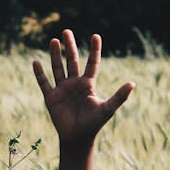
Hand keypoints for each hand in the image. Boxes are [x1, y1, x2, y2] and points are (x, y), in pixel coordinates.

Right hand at [33, 29, 134, 148]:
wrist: (78, 138)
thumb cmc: (94, 124)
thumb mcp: (107, 109)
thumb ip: (119, 96)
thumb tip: (133, 83)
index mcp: (88, 84)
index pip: (92, 63)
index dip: (94, 50)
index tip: (96, 36)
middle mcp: (75, 83)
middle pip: (72, 60)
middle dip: (69, 46)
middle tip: (66, 31)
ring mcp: (62, 89)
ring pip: (58, 68)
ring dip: (55, 55)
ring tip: (53, 40)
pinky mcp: (51, 97)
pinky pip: (44, 83)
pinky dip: (40, 73)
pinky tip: (36, 62)